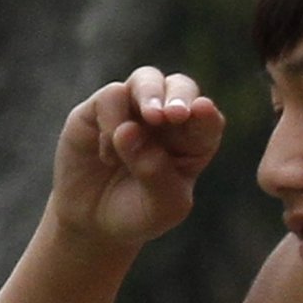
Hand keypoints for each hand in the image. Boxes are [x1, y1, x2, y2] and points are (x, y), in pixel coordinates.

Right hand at [49, 68, 224, 250]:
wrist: (94, 222)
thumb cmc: (139, 214)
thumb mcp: (160, 207)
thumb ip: (155, 173)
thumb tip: (129, 131)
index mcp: (194, 144)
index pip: (207, 121)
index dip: (206, 114)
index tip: (203, 111)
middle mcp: (167, 122)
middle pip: (180, 87)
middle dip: (179, 95)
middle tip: (174, 114)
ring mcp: (133, 111)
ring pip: (146, 79)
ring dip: (150, 95)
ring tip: (150, 119)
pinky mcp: (97, 111)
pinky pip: (110, 97)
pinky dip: (112, 121)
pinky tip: (108, 156)